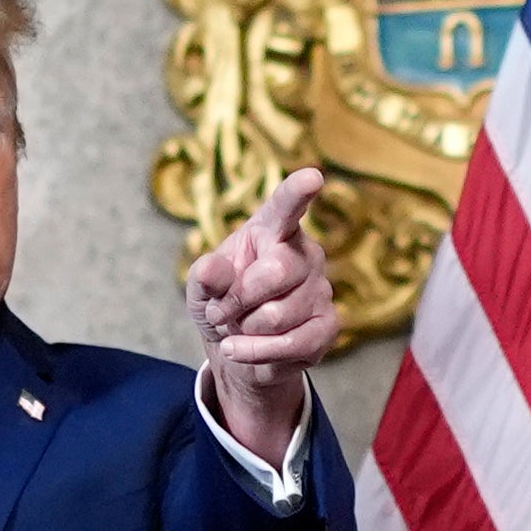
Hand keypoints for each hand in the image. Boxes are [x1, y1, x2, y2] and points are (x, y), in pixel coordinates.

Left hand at [188, 167, 338, 465]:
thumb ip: (206, 276)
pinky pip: (292, 344)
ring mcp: (320, 289)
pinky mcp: (328, 326)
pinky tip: (243, 349)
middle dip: (238, 300)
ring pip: (279, 315)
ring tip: (238, 328)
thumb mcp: (201, 288)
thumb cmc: (221, 304)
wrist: (236, 350)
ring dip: (245, 330)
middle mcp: (304, 253)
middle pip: (276, 272)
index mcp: (272, 230)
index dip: (298, 192)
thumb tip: (212, 270)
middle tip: (221, 311)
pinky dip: (258, 353)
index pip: (286, 206)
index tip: (313, 177)